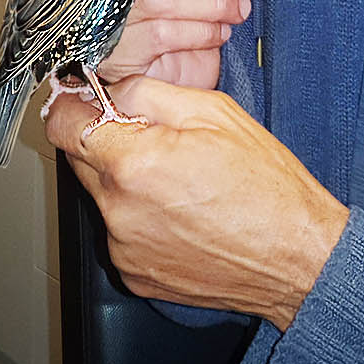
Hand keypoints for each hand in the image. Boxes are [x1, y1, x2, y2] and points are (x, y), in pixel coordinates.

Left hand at [45, 77, 346, 329]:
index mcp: (133, 164)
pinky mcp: (135, 275)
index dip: (74, 106)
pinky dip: (140, 221)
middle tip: (154, 141)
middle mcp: (119, 211)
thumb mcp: (214, 112)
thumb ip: (147, 93)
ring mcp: (124, 248)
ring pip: (103, 198)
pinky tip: (182, 216)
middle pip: (82, 161)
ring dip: (126, 184)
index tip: (86, 102)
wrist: (300, 259)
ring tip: (180, 185)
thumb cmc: (268, 188)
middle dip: (107, 144)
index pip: (63, 126)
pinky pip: (122, 234)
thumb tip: (108, 88)